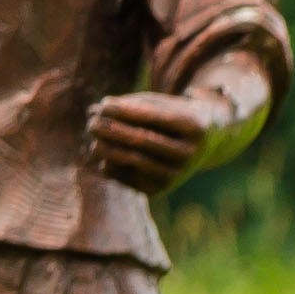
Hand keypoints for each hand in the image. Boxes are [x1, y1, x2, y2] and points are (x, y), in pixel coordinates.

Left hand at [86, 87, 222, 191]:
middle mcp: (188, 154)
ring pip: (132, 159)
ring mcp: (175, 174)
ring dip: (106, 146)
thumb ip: (129, 104)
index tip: (105, 104)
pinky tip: (108, 150)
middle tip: (92, 123)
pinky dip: (109, 160)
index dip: (126, 111)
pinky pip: (123, 175)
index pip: (155, 118)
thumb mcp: (159, 104)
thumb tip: (93, 111)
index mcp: (194, 127)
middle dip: (112, 129)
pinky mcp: (158, 189)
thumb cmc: (171, 116)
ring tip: (93, 133)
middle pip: (143, 141)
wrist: (203, 145)